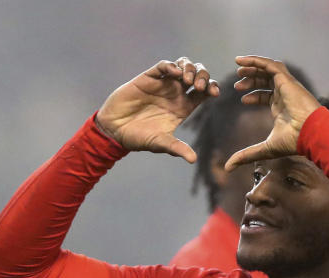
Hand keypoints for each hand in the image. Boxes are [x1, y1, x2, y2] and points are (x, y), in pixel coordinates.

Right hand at [95, 57, 218, 162]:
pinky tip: (175, 73)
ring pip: (182, 66)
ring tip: (187, 80)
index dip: (212, 88)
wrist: (115, 130)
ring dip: (189, 68)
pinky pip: (163, 66)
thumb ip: (177, 148)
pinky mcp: (148, 79)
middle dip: (204, 76)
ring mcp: (162, 84)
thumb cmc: (139, 138)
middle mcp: (175, 94)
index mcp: (183, 107)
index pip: (204, 92)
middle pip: (198, 75)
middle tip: (200, 86)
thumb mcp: (161, 143)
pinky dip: (171, 66)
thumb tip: (193, 160)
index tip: (213, 93)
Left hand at [224, 56, 321, 170]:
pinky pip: (270, 64)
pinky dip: (256, 60)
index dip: (253, 95)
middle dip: (250, 80)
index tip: (241, 98)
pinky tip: (242, 60)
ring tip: (238, 67)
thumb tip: (228, 168)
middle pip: (266, 80)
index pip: (267, 95)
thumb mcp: (264, 149)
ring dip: (252, 67)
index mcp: (283, 107)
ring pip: (268, 70)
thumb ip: (246, 155)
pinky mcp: (286, 80)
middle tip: (236, 83)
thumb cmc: (294, 141)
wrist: (311, 133)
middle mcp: (285, 94)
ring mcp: (287, 86)